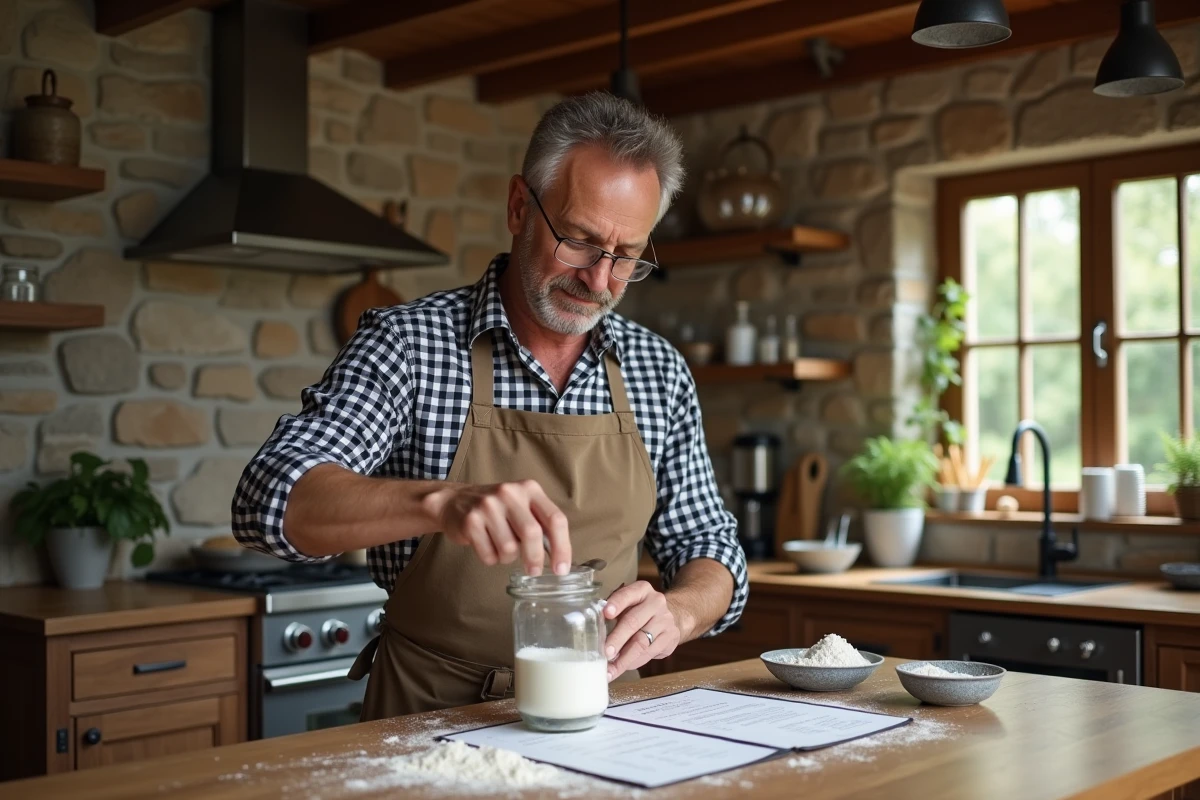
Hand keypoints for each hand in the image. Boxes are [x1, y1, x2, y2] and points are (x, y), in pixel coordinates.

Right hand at [421, 480, 569, 574]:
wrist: (454, 501)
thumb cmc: (497, 510)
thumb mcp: (522, 506)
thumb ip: (541, 525)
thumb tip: (559, 557)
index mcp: (529, 489)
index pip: (555, 519)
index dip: (562, 547)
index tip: (561, 568)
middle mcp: (510, 493)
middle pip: (532, 534)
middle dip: (535, 558)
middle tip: (533, 571)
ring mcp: (488, 505)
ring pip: (509, 548)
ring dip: (507, 558)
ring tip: (500, 547)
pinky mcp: (471, 520)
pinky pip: (489, 554)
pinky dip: (491, 558)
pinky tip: (486, 546)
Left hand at [602, 581, 685, 681]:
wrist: (671, 615)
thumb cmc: (640, 610)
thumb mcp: (628, 604)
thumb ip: (613, 613)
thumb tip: (594, 633)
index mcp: (641, 590)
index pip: (627, 594)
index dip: (616, 604)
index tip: (605, 614)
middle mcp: (655, 602)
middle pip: (633, 622)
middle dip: (617, 639)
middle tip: (605, 653)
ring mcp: (665, 619)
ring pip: (642, 642)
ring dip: (624, 658)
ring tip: (610, 669)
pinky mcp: (671, 636)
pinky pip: (650, 652)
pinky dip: (634, 662)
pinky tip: (623, 667)